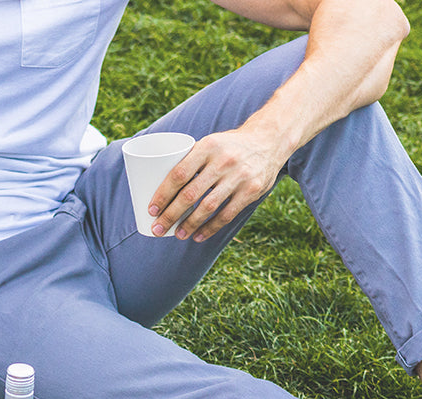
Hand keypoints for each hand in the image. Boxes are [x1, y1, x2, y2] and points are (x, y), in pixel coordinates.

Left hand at [147, 127, 285, 242]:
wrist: (270, 140)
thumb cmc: (228, 147)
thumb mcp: (210, 144)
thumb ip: (190, 161)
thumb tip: (158, 187)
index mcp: (207, 146)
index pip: (178, 174)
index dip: (162, 195)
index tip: (151, 210)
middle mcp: (223, 160)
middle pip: (190, 195)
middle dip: (170, 215)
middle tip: (157, 229)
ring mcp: (239, 176)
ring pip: (207, 207)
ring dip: (189, 225)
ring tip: (177, 235)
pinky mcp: (251, 190)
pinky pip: (226, 215)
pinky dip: (210, 228)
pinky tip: (198, 236)